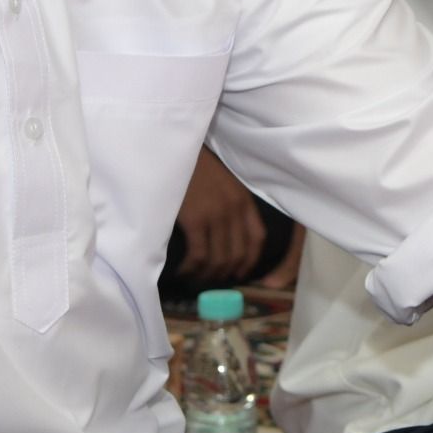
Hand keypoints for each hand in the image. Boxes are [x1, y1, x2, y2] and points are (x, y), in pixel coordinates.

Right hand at [175, 149, 264, 284]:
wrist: (175, 151)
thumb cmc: (194, 167)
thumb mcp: (222, 183)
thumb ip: (230, 205)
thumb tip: (226, 236)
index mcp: (244, 200)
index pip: (257, 238)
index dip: (250, 261)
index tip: (239, 274)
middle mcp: (235, 210)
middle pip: (238, 254)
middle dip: (226, 273)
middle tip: (211, 281)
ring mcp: (217, 215)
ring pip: (219, 259)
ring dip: (207, 275)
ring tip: (195, 279)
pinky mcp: (196, 220)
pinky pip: (199, 256)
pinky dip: (192, 269)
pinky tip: (184, 271)